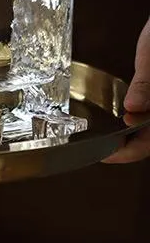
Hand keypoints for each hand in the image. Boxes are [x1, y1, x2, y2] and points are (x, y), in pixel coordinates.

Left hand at [103, 16, 149, 162]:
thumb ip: (145, 86)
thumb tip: (133, 111)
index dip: (128, 154)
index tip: (105, 156)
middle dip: (127, 148)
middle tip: (99, 149)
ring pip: (149, 128)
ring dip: (131, 136)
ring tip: (105, 137)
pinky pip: (148, 115)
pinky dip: (135, 121)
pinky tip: (121, 119)